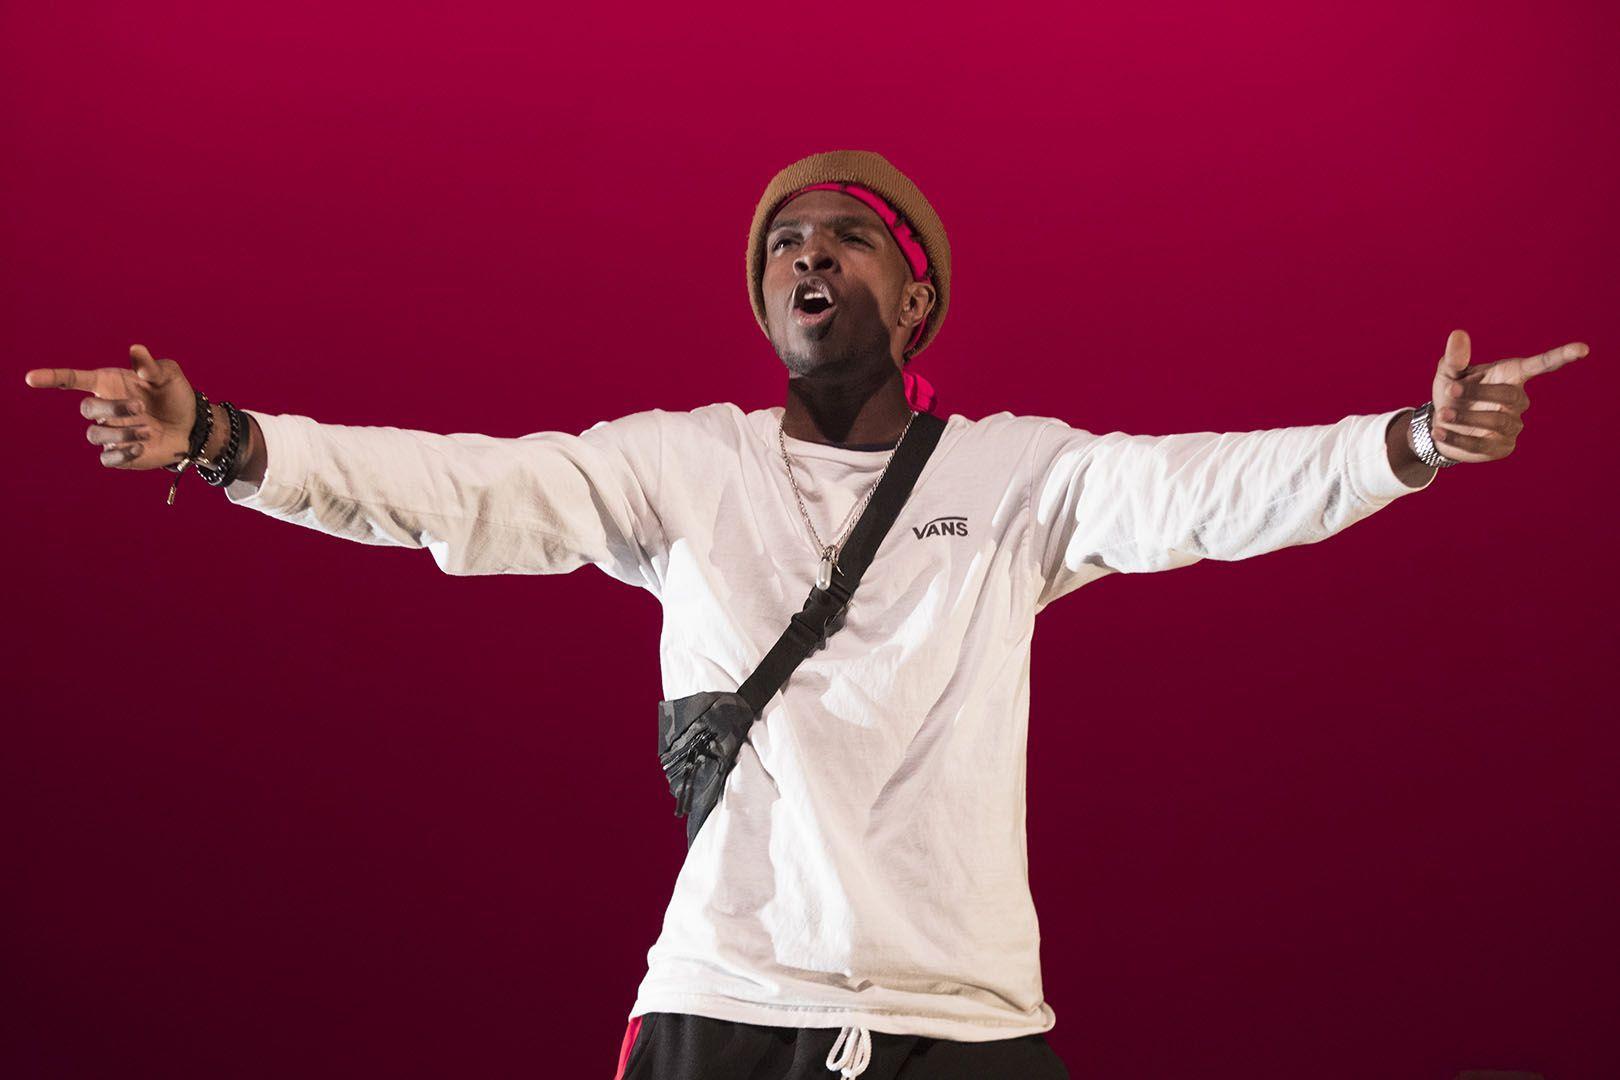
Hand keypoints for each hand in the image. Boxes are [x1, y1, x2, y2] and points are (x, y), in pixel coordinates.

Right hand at [24, 345, 198, 469]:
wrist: (193, 426)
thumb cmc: (175, 395)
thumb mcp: (168, 376)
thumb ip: (150, 366)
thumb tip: (136, 349)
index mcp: (109, 384)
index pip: (73, 380)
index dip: (52, 378)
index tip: (31, 378)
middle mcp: (105, 408)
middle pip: (87, 409)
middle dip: (112, 408)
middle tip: (142, 409)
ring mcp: (110, 432)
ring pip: (95, 434)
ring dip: (121, 433)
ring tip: (148, 430)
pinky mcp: (120, 454)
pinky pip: (106, 458)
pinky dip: (120, 454)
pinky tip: (141, 447)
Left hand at [1427, 329, 1589, 463]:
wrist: (1438, 425)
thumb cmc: (1451, 392)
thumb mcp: (1448, 373)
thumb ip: (1455, 358)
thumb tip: (1458, 334)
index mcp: (1510, 376)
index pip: (1540, 366)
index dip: (1561, 357)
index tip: (1583, 349)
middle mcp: (1517, 401)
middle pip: (1510, 395)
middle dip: (1478, 393)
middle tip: (1449, 391)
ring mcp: (1512, 425)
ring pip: (1496, 421)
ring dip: (1465, 417)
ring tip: (1442, 412)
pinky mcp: (1502, 447)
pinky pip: (1482, 444)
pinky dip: (1457, 437)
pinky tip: (1439, 431)